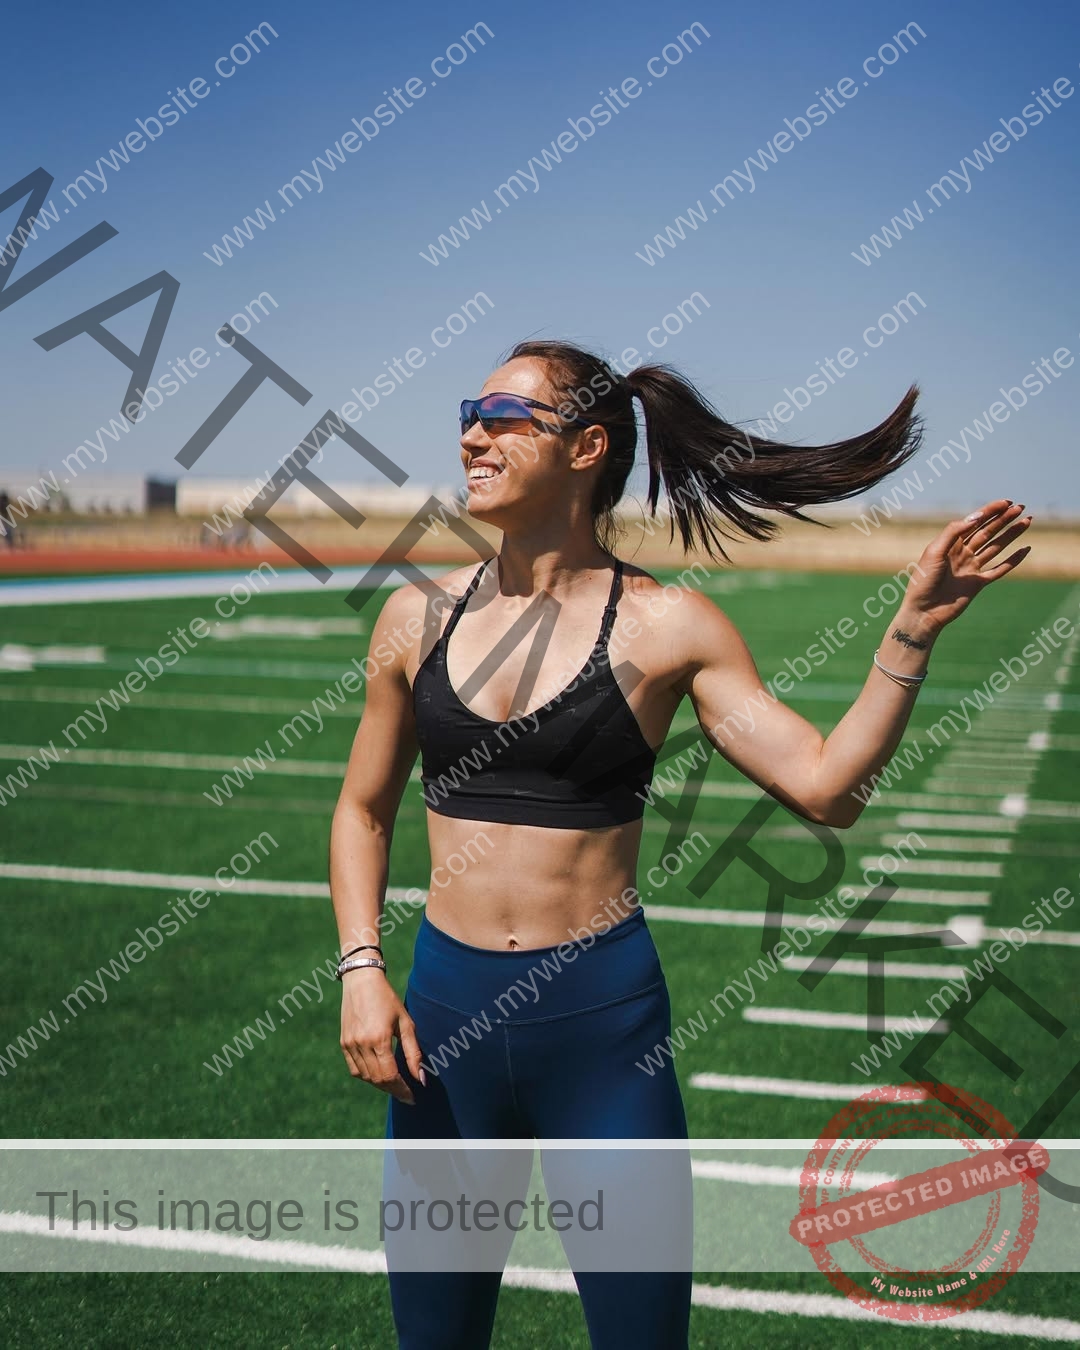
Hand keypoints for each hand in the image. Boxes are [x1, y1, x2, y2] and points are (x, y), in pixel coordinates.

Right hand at [339, 971, 423, 1104]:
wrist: (362, 981)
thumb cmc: (388, 999)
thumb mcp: (406, 1023)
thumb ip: (413, 1052)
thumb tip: (421, 1078)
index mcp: (379, 1039)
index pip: (390, 1076)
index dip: (402, 1090)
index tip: (413, 1097)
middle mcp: (362, 1044)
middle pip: (378, 1080)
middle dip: (394, 1090)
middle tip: (406, 1094)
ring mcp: (350, 1044)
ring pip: (366, 1077)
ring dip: (381, 1085)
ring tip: (395, 1084)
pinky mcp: (344, 1043)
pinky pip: (354, 1069)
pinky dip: (367, 1076)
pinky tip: (378, 1074)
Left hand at [899, 499, 1031, 633]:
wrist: (924, 611)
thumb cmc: (924, 580)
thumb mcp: (935, 551)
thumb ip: (953, 532)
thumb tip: (975, 517)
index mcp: (950, 543)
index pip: (974, 522)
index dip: (990, 511)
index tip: (1007, 502)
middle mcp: (962, 553)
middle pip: (988, 532)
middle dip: (1004, 519)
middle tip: (1021, 507)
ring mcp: (971, 568)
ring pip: (996, 547)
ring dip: (1011, 534)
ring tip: (1027, 521)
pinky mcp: (978, 583)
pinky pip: (1000, 569)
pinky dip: (1013, 560)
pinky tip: (1025, 549)